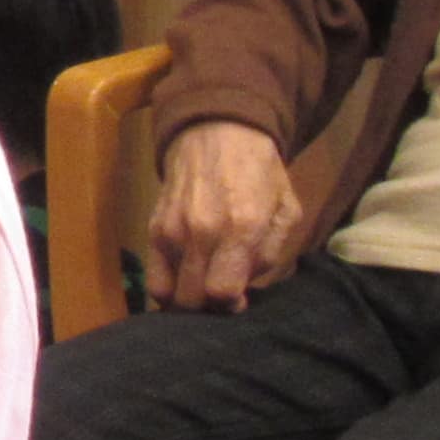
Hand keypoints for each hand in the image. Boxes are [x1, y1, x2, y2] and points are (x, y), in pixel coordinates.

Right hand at [146, 121, 302, 310]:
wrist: (217, 133)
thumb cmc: (260, 172)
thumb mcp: (286, 210)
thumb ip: (271, 253)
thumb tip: (245, 285)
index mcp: (242, 229)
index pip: (222, 292)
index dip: (232, 304)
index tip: (240, 297)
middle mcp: (202, 234)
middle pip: (193, 299)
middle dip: (209, 307)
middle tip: (222, 294)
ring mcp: (172, 232)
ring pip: (170, 294)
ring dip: (188, 298)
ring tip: (204, 286)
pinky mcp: (153, 229)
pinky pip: (153, 278)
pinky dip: (168, 287)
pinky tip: (185, 278)